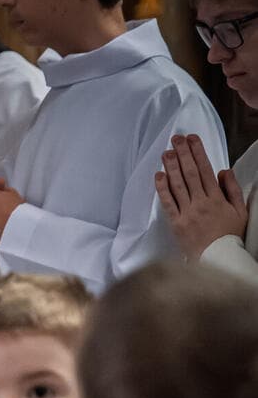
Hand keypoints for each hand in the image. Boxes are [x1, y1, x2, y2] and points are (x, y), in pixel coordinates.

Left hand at [156, 133, 248, 259]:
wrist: (218, 259)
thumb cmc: (230, 235)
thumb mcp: (240, 210)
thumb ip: (232, 189)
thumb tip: (223, 170)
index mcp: (217, 198)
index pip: (205, 170)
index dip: (198, 152)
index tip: (193, 139)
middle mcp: (201, 203)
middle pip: (190, 173)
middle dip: (183, 154)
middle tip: (176, 138)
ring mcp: (187, 213)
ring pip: (178, 185)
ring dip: (171, 166)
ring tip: (166, 152)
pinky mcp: (176, 223)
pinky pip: (168, 203)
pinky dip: (162, 189)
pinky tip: (158, 175)